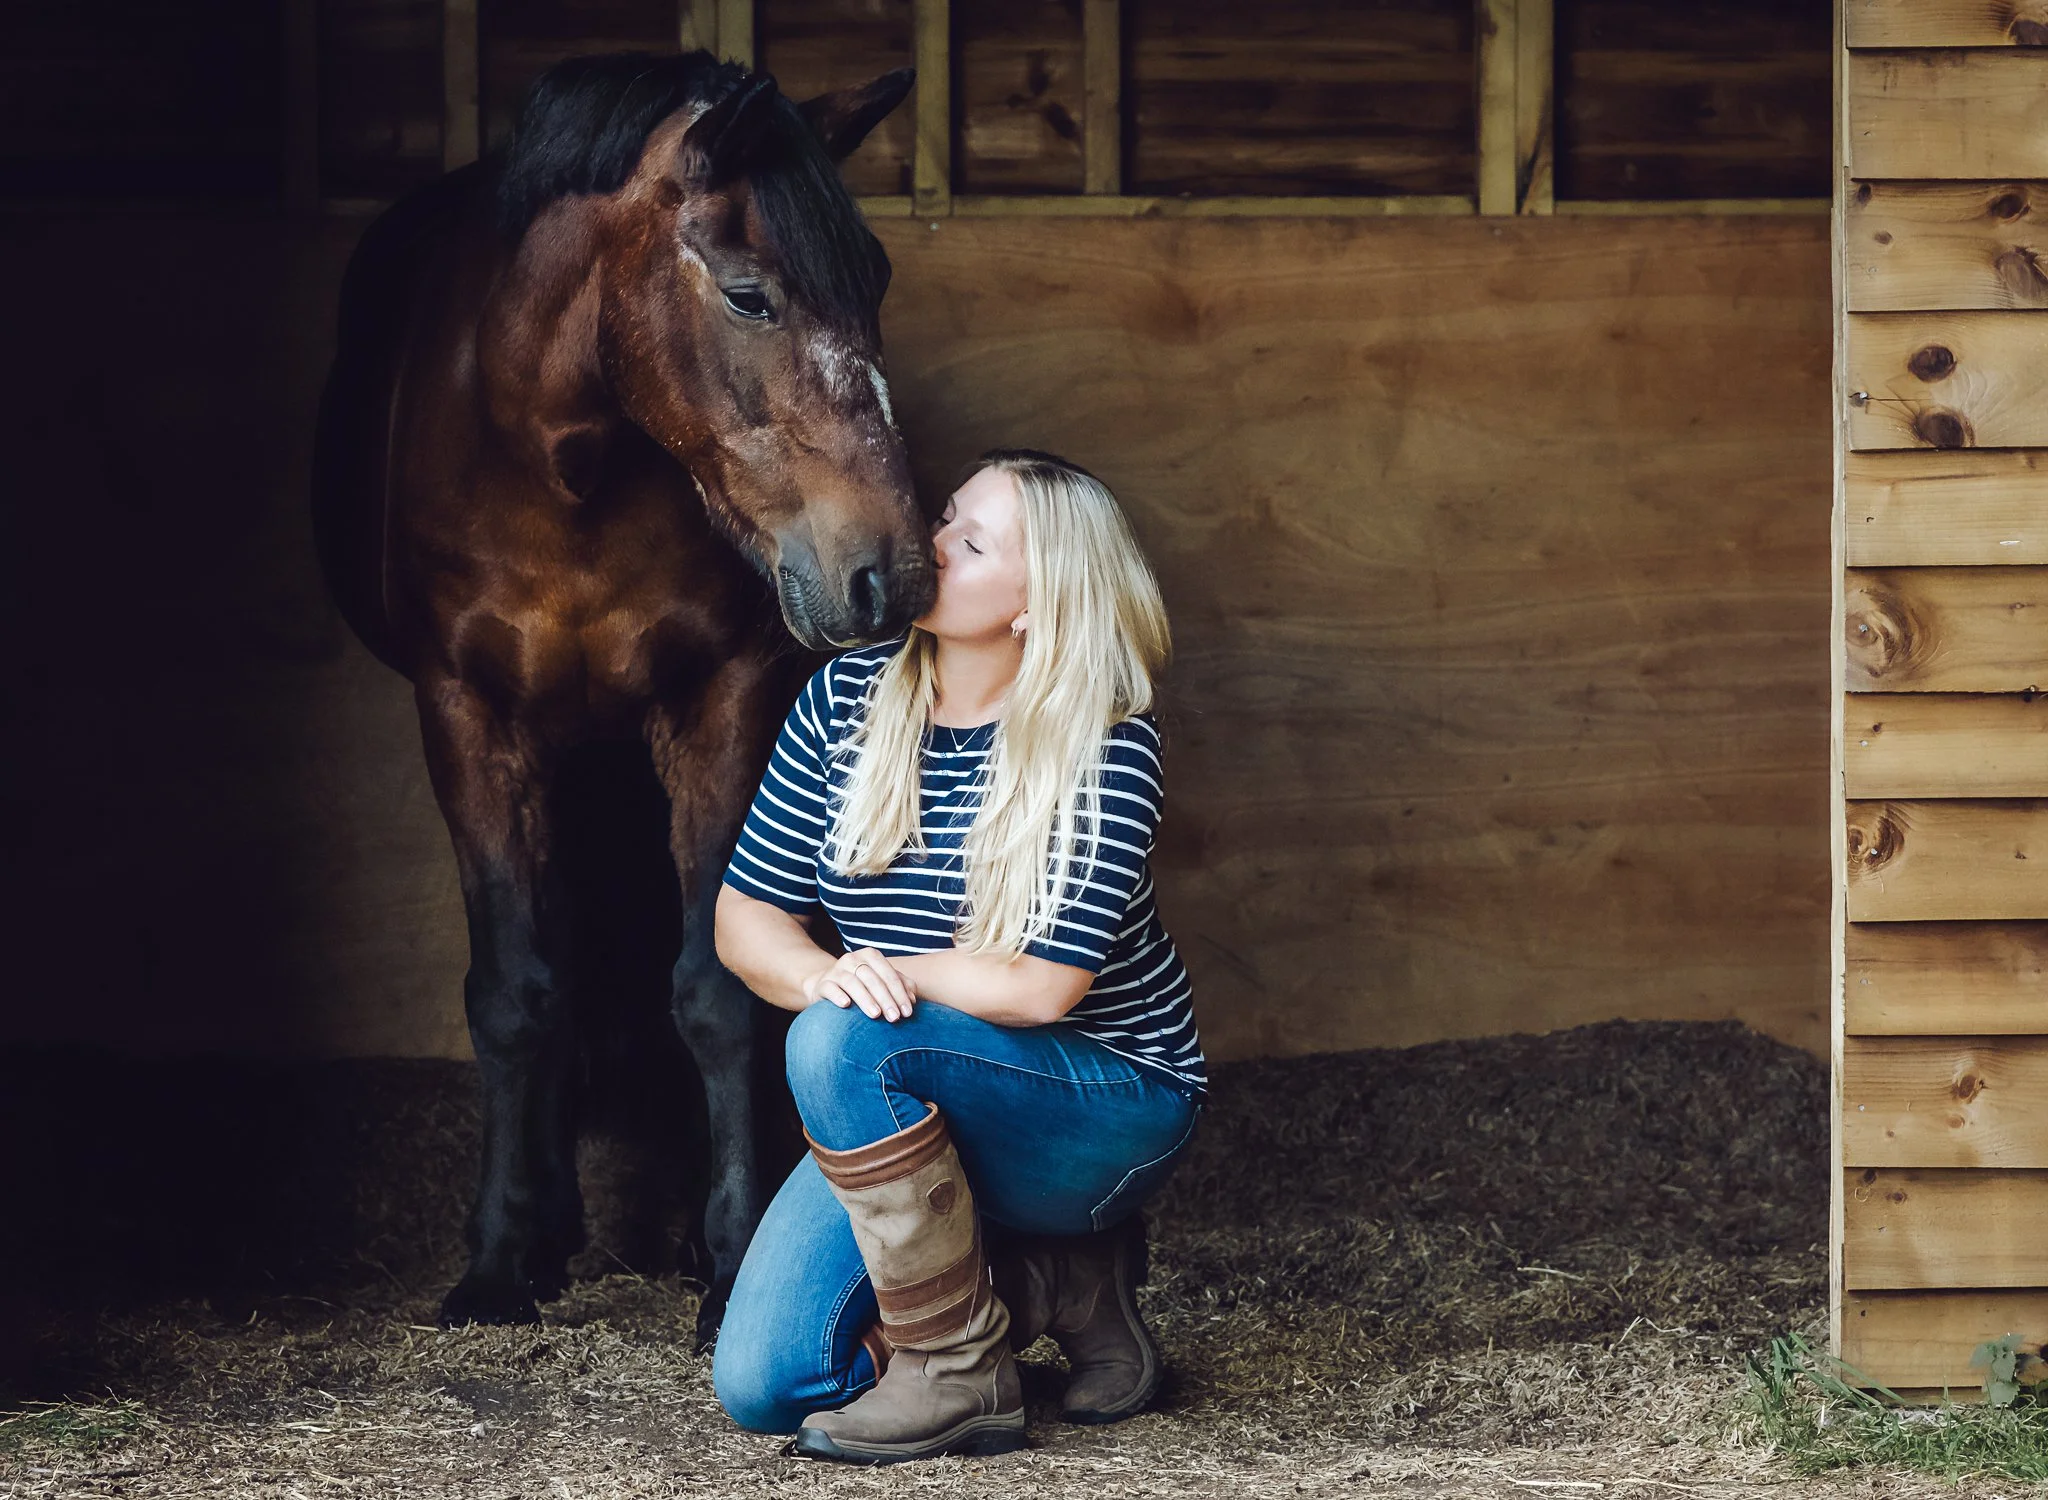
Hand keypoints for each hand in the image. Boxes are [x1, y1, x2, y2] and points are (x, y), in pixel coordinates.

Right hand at [803, 947, 917, 1021]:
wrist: (827, 985)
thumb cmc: (862, 985)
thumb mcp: (881, 982)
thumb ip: (899, 986)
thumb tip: (913, 999)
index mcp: (870, 956)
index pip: (888, 974)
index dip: (899, 993)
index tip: (907, 1013)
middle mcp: (852, 959)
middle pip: (872, 979)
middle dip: (886, 999)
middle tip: (895, 1018)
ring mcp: (836, 970)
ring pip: (852, 983)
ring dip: (866, 999)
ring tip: (876, 1015)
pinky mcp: (823, 983)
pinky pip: (830, 988)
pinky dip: (838, 995)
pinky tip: (846, 1004)